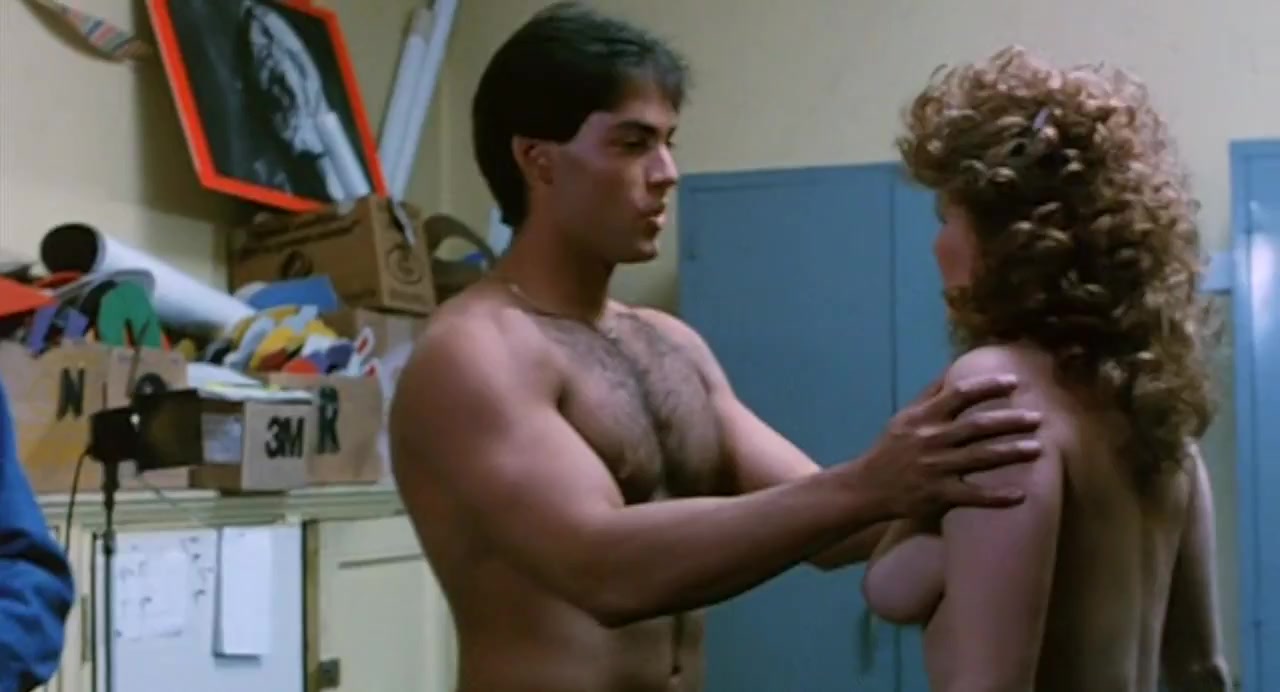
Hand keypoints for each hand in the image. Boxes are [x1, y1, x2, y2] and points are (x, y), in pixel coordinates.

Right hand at [851, 374, 1042, 518]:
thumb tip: (954, 369)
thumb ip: (930, 395)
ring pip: (979, 458)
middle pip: (977, 426)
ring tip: (1038, 449)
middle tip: (1038, 418)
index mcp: (925, 417)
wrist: (868, 486)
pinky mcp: (938, 494)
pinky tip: (1021, 495)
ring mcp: (936, 468)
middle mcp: (932, 439)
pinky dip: (996, 497)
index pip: (959, 395)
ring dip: (1011, 453)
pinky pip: (972, 496)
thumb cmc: (891, 449)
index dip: (988, 386)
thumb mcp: (905, 417)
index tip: (1015, 382)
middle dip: (1010, 421)